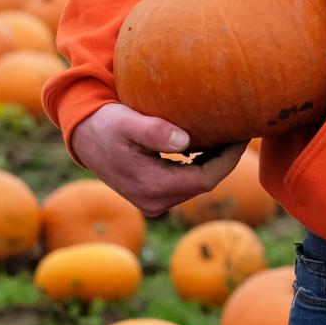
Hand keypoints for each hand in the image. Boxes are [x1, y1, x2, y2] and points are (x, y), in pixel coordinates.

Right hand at [71, 102, 243, 218]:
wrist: (83, 136)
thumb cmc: (106, 124)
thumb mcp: (127, 122)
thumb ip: (154, 131)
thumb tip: (183, 141)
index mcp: (152, 187)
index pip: (205, 179)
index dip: (228, 159)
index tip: (242, 136)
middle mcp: (155, 202)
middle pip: (204, 183)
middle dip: (225, 159)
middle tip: (240, 131)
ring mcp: (153, 202)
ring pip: (197, 184)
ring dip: (214, 162)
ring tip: (228, 135)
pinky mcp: (153, 196)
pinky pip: (186, 183)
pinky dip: (199, 165)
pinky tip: (208, 144)